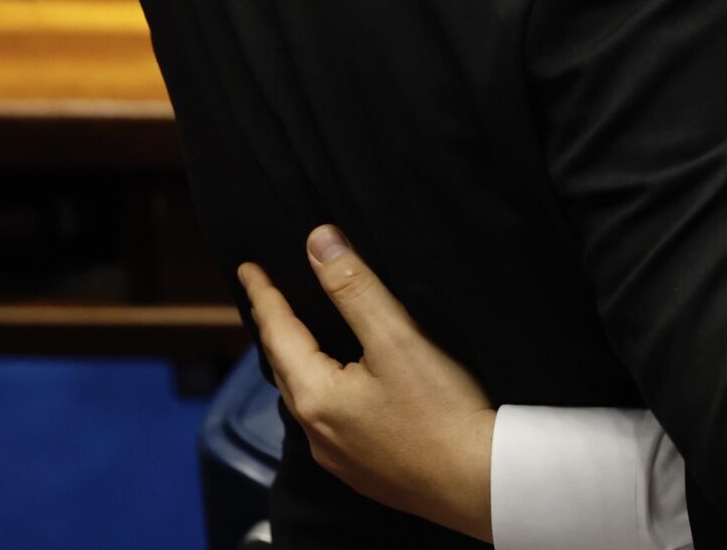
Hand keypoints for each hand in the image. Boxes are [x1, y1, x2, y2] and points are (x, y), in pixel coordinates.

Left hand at [238, 227, 496, 542]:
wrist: (479, 484)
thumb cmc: (441, 411)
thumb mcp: (397, 338)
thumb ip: (354, 288)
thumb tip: (318, 241)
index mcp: (315, 395)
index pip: (277, 332)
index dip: (264, 296)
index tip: (246, 269)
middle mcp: (316, 431)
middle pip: (284, 368)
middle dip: (275, 330)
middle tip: (269, 300)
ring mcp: (338, 457)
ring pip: (304, 398)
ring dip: (297, 363)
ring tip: (300, 338)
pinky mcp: (364, 471)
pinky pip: (328, 422)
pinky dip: (322, 391)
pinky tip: (342, 389)